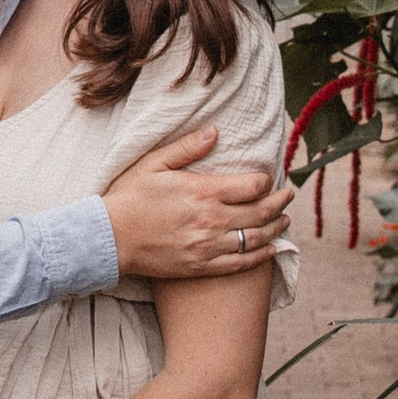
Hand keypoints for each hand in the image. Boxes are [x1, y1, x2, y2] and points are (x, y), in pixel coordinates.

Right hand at [101, 124, 291, 284]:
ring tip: (284, 220)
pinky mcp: (202, 267)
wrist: (109, 239)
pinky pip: (241, 264)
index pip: (252, 186)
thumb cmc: (129, 198)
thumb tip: (215, 132)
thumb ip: (187, 148)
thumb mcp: (154, 163)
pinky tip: (272, 249)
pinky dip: (262, 256)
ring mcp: (208, 246)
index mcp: (203, 191)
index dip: (267, 181)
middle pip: (261, 212)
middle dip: (280, 203)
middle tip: (288, 196)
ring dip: (276, 228)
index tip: (270, 178)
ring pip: (256, 239)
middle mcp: (212, 220)